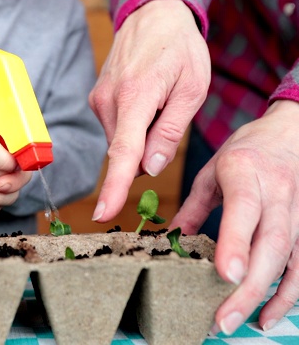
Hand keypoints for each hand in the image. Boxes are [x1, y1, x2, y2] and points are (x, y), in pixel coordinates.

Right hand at [89, 0, 210, 221]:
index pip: (124, 152)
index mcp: (136, 96)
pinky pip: (115, 127)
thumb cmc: (179, 49)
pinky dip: (131, 123)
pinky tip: (143, 97)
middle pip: (126, 150)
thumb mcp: (191, 89)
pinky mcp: (96, 99)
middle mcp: (108, 100)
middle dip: (147, 148)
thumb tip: (149, 170)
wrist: (152, 16)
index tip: (103, 214)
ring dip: (140, 133)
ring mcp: (98, 99)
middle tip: (168, 113)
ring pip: (121, 139)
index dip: (114, 187)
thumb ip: (169, 132)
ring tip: (156, 98)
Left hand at [171, 100, 298, 334]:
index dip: (237, 243)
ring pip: (290, 258)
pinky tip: (268, 314)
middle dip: (248, 286)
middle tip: (222, 318)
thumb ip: (192, 208)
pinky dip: (289, 293)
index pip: (244, 208)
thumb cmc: (247, 151)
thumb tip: (169, 241)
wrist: (291, 133)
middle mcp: (277, 192)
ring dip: (266, 295)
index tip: (225, 274)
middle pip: (270, 243)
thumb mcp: (212, 171)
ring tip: (237, 321)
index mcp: (245, 171)